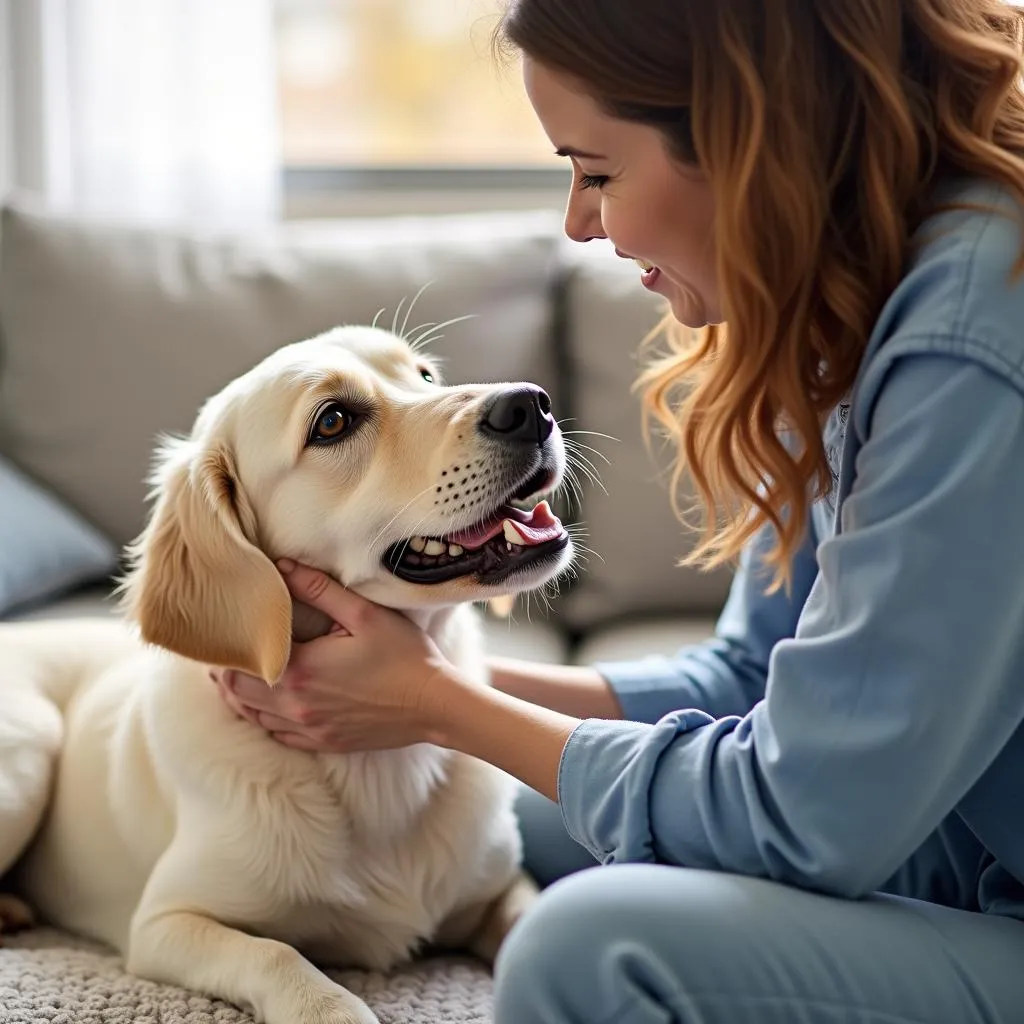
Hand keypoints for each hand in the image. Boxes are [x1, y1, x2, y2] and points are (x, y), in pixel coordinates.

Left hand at [209, 559, 458, 752]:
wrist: (435, 705)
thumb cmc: (403, 656)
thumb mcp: (363, 614)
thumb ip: (319, 589)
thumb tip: (282, 565)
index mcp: (300, 671)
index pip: (239, 663)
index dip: (225, 649)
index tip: (222, 632)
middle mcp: (295, 706)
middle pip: (237, 693)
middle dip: (226, 672)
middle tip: (225, 650)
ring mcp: (308, 730)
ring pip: (253, 717)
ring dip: (240, 696)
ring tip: (238, 675)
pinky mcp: (323, 743)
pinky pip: (277, 736)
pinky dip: (264, 719)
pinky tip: (268, 705)